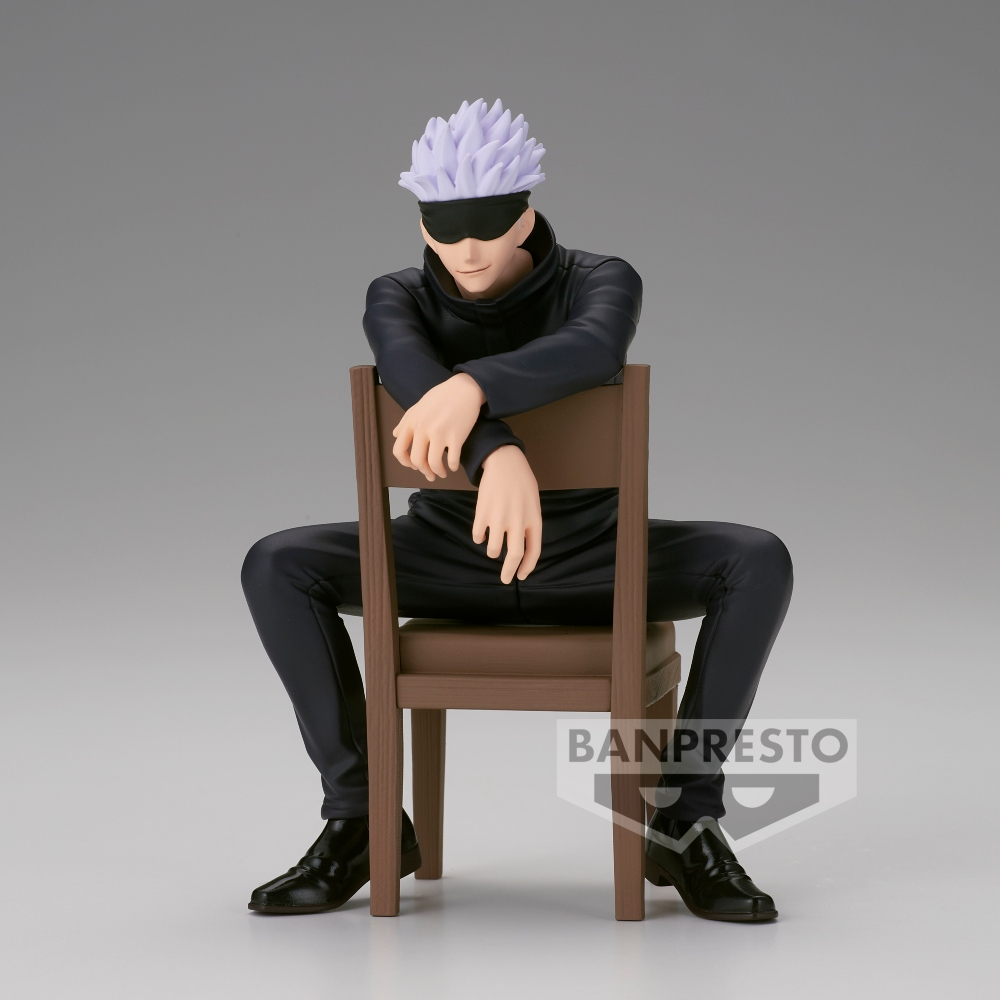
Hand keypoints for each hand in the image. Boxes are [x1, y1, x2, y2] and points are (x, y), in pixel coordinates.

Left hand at [392, 373, 485, 480]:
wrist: (464, 388)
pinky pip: (452, 460)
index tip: (413, 465)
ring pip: (433, 463)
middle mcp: (423, 429)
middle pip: (417, 460)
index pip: (399, 450)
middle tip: (430, 474)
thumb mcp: (418, 405)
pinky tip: (453, 466)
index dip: (405, 462)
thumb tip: (395, 435)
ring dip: (437, 472)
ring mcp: (440, 433)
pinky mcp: (456, 437)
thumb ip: (405, 421)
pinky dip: (452, 467)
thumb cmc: (442, 396)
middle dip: (423, 471)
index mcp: (412, 422)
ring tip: (442, 473)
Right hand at [473, 445, 542, 583]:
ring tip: (493, 544)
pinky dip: (479, 538)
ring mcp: (499, 518)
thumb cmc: (521, 482)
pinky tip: (482, 532)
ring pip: (493, 549)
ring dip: (492, 551)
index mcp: (534, 519)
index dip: (527, 567)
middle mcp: (518, 522)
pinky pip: (478, 536)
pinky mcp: (482, 513)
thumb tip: (522, 547)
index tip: (521, 576)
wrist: (504, 462)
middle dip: (508, 572)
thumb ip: (529, 524)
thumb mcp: (533, 503)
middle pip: (513, 555)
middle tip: (505, 579)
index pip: (534, 551)